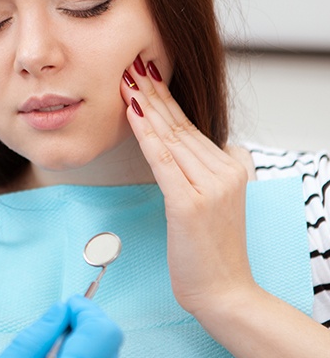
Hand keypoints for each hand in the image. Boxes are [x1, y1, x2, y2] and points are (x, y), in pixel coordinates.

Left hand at [120, 56, 253, 320]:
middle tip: (132, 64)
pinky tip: (133, 113)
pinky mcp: (190, 204)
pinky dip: (146, 135)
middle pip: (179, 125)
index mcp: (231, 166)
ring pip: (170, 138)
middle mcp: (225, 170)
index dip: (165, 99)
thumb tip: (180, 147)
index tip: (145, 76)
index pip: (189, 126)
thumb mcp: (214, 203)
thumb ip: (201, 172)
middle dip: (152, 93)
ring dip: (145, 106)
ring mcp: (210, 186)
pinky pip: (163, 161)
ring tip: (127, 80)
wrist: (225, 292)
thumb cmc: (211, 252)